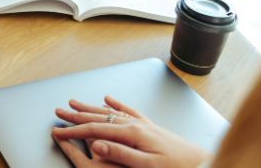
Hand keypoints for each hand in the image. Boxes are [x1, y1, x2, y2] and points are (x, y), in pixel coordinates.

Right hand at [52, 97, 210, 167]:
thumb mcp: (147, 166)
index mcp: (132, 133)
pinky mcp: (150, 127)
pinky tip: (108, 99)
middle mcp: (135, 124)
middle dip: (76, 115)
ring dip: (90, 107)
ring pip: (110, 111)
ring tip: (74, 103)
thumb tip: (96, 144)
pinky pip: (128, 111)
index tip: (57, 131)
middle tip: (58, 112)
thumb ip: (121, 154)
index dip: (73, 131)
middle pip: (99, 116)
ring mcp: (143, 124)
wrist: (203, 165)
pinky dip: (116, 104)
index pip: (94, 130)